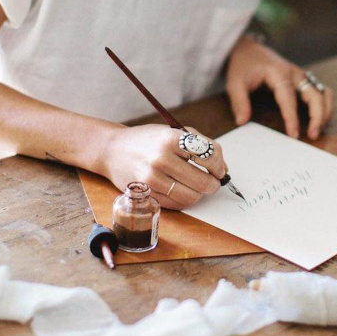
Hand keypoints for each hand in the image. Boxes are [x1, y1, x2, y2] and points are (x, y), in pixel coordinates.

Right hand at [102, 124, 225, 209]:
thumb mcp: (173, 132)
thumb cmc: (147, 140)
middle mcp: (161, 158)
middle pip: (202, 181)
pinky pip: (176, 204)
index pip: (208, 155)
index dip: (219, 165)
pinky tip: (184, 190)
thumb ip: (199, 144)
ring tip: (199, 187)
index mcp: (171, 139)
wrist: (113, 149)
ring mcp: (152, 179)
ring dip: (201, 194)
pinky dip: (185, 200)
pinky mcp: (146, 194)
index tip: (219, 168)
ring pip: (191, 197)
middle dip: (214, 183)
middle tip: (214, 181)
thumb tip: (222, 167)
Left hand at [226, 35, 332, 139]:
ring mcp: (301, 75)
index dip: (292, 118)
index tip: (293, 135)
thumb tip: (242, 121)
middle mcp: (294, 73)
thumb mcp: (234, 82)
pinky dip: (323, 105)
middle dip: (317, 116)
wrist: (248, 48)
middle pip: (315, 95)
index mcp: (278, 73)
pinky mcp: (303, 78)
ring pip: (323, 92)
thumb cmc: (243, 65)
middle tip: (312, 135)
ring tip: (317, 129)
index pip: (289, 99)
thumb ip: (239, 102)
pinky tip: (317, 118)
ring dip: (324, 111)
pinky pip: (320, 91)